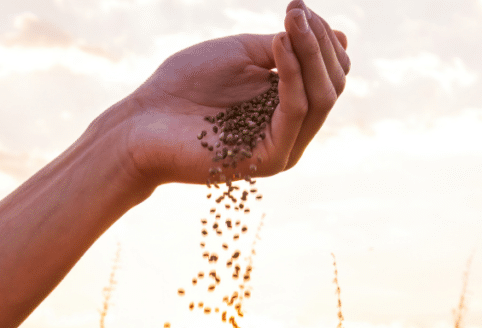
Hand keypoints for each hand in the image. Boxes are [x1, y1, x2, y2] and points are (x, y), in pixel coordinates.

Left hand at [124, 1, 349, 187]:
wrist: (142, 121)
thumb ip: (285, 47)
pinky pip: (294, 112)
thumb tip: (338, 36)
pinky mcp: (268, 159)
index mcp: (289, 105)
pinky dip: (292, 75)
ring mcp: (283, 147)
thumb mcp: (242, 53)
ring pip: (320, 98)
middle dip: (319, 43)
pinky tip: (279, 46)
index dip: (321, 37)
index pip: (330, 72)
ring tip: (291, 23)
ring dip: (310, 53)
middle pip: (332, 85)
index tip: (298, 6)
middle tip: (296, 11)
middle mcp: (292, 130)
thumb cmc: (184, 86)